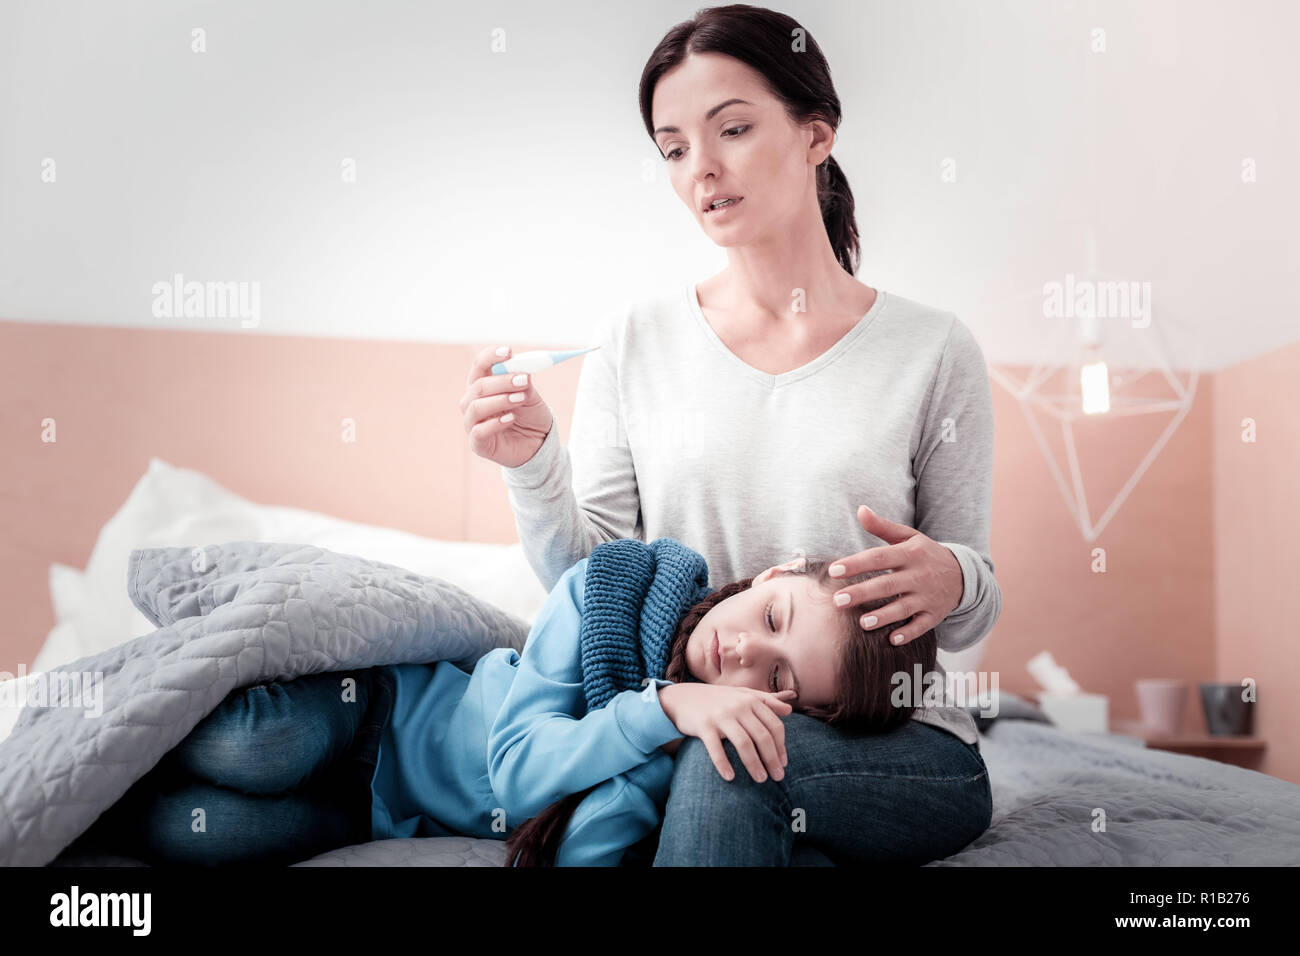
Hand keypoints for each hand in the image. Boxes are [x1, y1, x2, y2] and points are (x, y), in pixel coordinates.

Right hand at [460, 346, 554, 467]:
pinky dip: (494, 423)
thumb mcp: (531, 395)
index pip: (479, 365)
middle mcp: (473, 402)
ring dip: (500, 400)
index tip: (508, 352)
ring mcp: (473, 422)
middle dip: (502, 381)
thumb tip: (521, 368)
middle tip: (523, 380)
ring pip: (476, 407)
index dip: (491, 356)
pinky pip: (478, 431)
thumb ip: (524, 381)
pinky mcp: (477, 443)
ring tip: (521, 399)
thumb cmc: (530, 416)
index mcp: (484, 385)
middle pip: (478, 386)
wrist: (538, 444)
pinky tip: (510, 419)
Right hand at [657, 683, 796, 782]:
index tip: (783, 763)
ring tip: (761, 780)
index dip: (781, 746)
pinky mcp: (703, 725)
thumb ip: (765, 701)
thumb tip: (789, 710)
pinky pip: (716, 748)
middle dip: (772, 759)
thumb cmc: (716, 699)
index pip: (774, 725)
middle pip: (762, 736)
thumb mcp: (741, 695)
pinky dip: (723, 764)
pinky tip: (730, 778)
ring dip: (754, 764)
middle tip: (778, 777)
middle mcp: (737, 706)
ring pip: (744, 743)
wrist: (682, 697)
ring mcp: (720, 715)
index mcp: (750, 700)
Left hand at [828, 504, 964, 646]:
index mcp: (910, 554)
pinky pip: (921, 626)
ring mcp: (927, 597)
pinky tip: (892, 640)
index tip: (834, 570)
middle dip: (862, 593)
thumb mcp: (908, 537)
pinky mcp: (934, 615)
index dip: (856, 564)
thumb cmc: (925, 554)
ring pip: (903, 608)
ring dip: (883, 616)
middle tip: (837, 600)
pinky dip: (908, 633)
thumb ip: (882, 526)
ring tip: (862, 623)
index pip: (879, 558)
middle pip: (887, 585)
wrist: (963, 574)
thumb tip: (860, 510)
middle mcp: (918, 575)